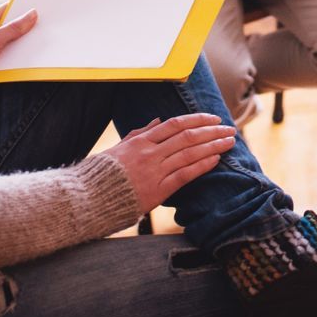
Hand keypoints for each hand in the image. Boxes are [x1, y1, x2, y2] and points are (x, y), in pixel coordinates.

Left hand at [0, 5, 38, 78]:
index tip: (38, 6)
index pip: (8, 10)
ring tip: (42, 41)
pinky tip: (32, 57)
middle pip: (14, 27)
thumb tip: (31, 14)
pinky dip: (21, 57)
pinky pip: (13, 57)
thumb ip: (13, 28)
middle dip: (27, 27)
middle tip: (45, 25)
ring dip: (25, 45)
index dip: (22, 7)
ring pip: (15, 43)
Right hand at [101, 113, 238, 209]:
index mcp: (140, 141)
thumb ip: (140, 134)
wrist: (87, 199)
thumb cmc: (101, 174)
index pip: (175, 124)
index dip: (197, 119)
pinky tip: (216, 160)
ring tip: (230, 142)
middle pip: (188, 136)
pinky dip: (202, 166)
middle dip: (212, 131)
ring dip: (213, 146)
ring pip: (190, 153)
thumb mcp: (118, 148)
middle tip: (230, 128)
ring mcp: (154, 171)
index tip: (213, 118)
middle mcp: (149, 153)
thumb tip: (158, 121)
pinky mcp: (157, 191)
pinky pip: (184, 175)